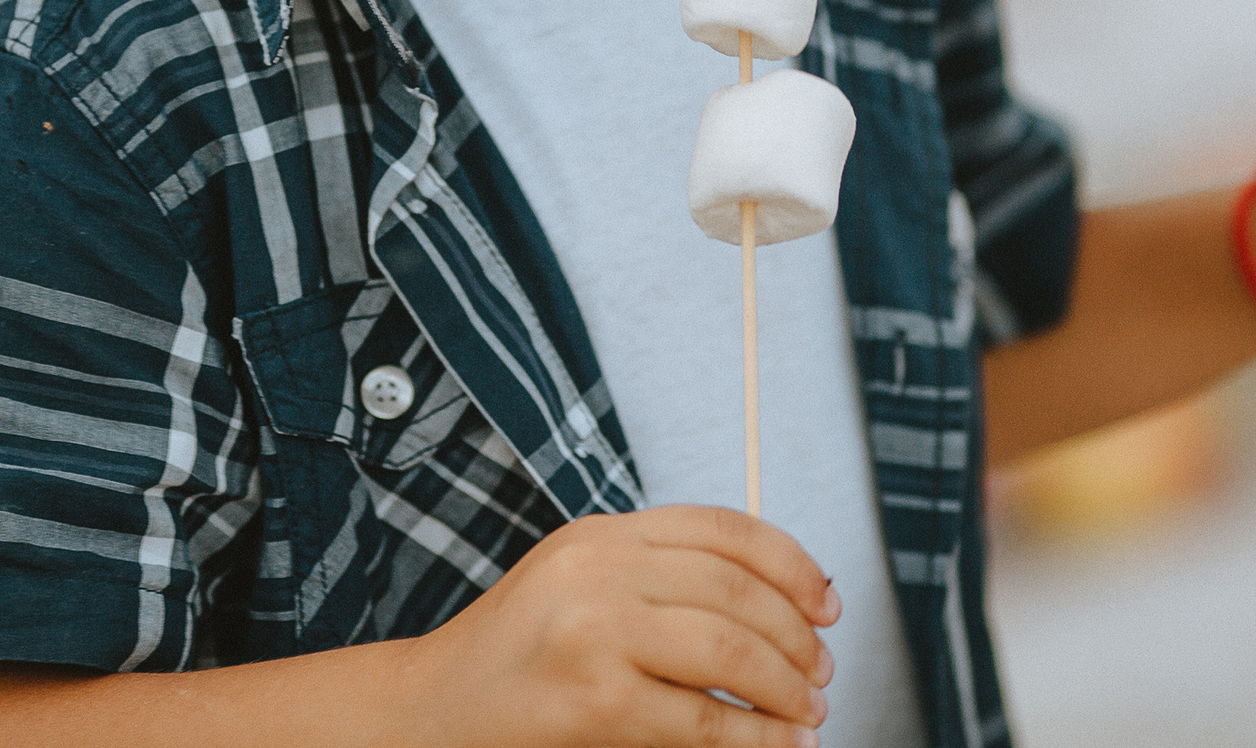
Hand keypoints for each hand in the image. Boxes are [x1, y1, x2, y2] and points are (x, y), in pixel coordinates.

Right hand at [401, 504, 839, 747]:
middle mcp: (600, 569)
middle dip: (797, 636)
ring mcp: (596, 632)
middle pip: (737, 591)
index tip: (827, 604)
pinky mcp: (596, 700)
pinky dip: (755, 739)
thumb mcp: (579, 584)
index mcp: (603, 532)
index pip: (725, 530)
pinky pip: (703, 721)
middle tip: (823, 673)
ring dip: (786, 689)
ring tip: (809, 713)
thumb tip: (777, 606)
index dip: (793, 566)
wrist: (427, 712)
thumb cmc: (514, 660)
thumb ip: (656, 576)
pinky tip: (777, 746)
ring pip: (731, 653)